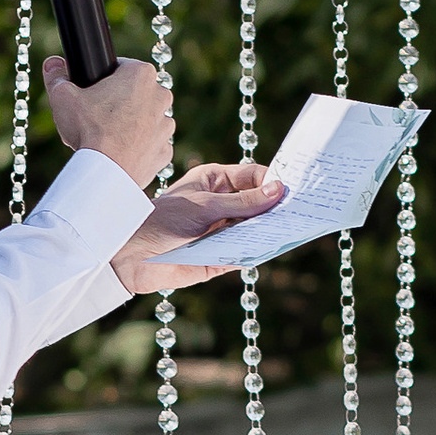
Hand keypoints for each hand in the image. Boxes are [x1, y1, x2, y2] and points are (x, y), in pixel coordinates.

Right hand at [46, 51, 173, 188]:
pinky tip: (119, 152)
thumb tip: (52, 64)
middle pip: (137, 93)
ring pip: (146, 119)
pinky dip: (138, 148)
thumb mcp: (63, 97)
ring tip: (107, 136)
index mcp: (141, 74)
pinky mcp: (164, 151)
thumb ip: (57, 77)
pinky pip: (150, 145)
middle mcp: (160, 96)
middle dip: (120, 101)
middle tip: (97, 115)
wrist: (107, 171)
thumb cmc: (88, 129)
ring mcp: (165, 126)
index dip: (104, 79)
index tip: (92, 92)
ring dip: (131, 125)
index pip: (122, 68)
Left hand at [113, 158, 285, 293]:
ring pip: (256, 229)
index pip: (254, 176)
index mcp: (217, 181)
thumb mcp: (206, 206)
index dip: (274, 182)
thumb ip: (243, 202)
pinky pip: (248, 252)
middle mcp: (223, 205)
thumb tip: (279, 191)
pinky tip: (276, 246)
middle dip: (278, 207)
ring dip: (272, 229)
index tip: (294, 189)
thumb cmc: (162, 220)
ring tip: (296, 228)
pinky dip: (261, 250)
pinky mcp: (222, 257)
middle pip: (259, 203)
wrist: (131, 256)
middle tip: (303, 209)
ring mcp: (224, 231)